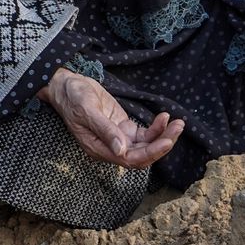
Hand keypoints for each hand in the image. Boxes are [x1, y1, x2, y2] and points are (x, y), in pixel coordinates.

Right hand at [40, 68, 183, 169]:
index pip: (130, 159)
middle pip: (142, 155)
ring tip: (178, 122)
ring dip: (163, 136)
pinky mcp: (122, 128)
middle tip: (178, 127)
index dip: (151, 153)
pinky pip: (144, 134)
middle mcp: (110, 148)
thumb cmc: (72, 97)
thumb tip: (121, 151)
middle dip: (163, 144)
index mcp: (99, 149)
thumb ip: (104, 130)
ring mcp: (117, 138)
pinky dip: (156, 128)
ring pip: (146, 145)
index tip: (167, 141)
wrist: (66, 86)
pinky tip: (164, 117)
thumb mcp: (87, 110)